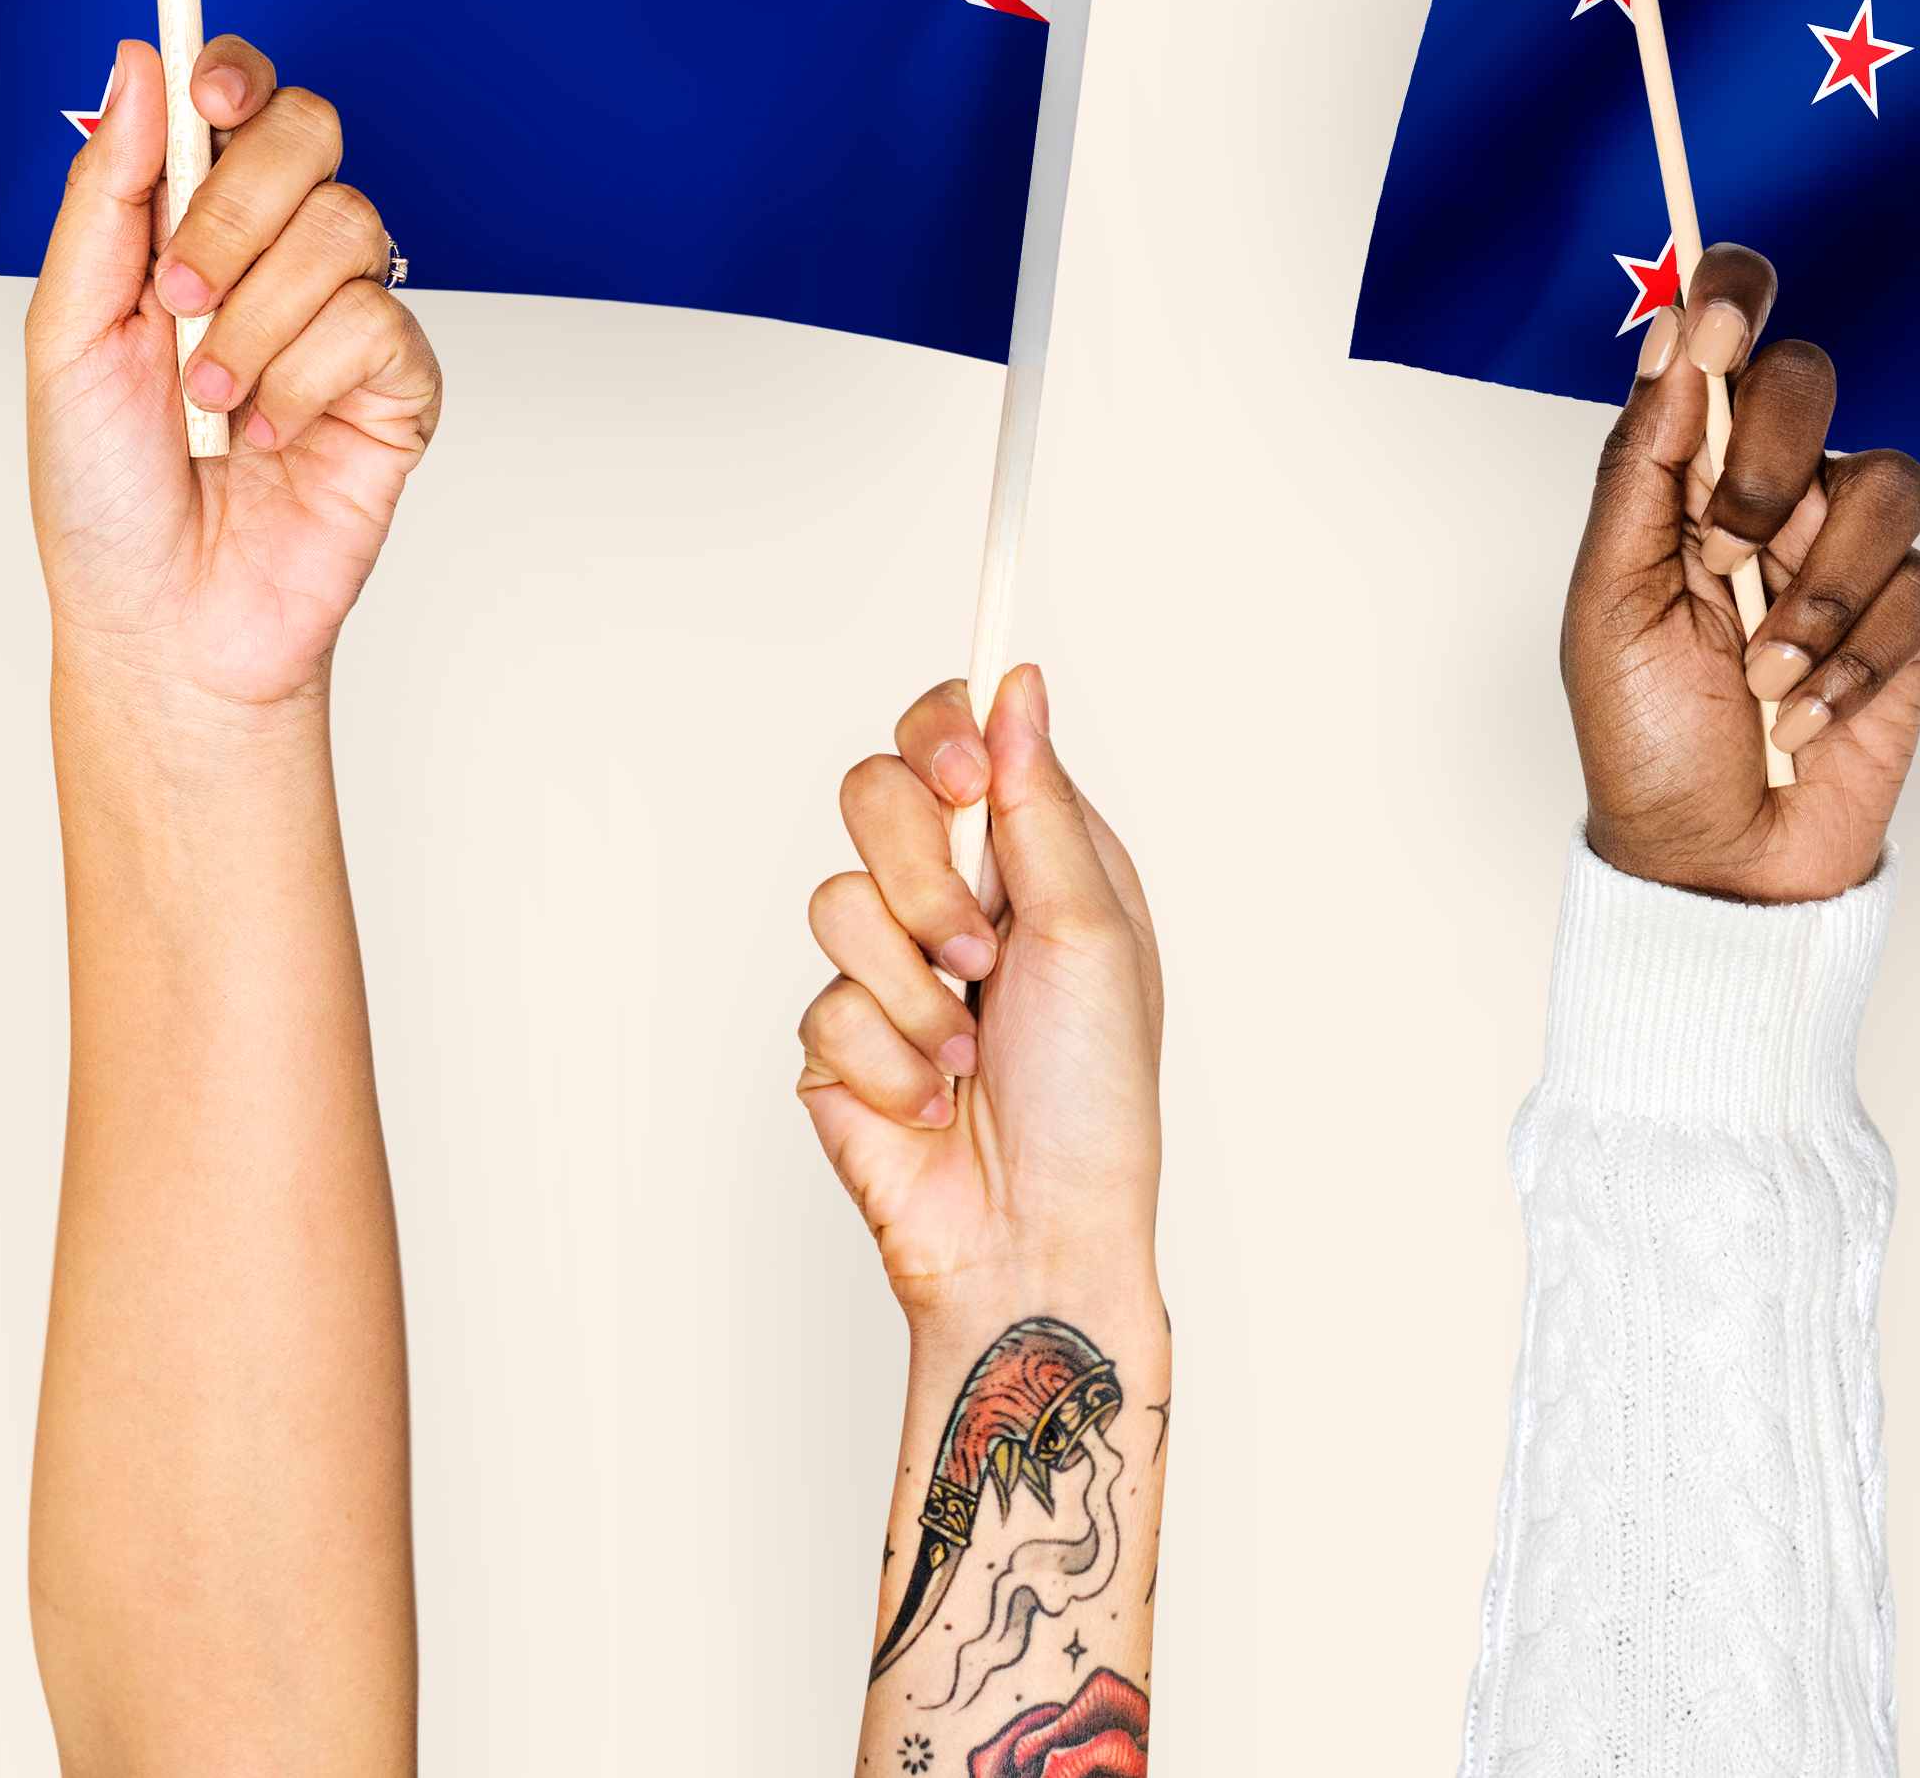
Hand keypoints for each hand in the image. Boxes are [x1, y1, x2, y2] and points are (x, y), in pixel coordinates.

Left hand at [27, 36, 441, 713]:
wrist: (159, 622)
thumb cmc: (102, 492)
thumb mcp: (67, 330)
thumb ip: (107, 195)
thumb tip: (138, 64)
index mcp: (190, 225)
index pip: (238, 102)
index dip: (234, 73)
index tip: (208, 96)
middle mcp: (273, 254)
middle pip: (307, 133)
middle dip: (233, 211)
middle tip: (178, 295)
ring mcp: (340, 314)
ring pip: (344, 226)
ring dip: (255, 322)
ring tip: (212, 401)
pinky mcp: (396, 382)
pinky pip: (375, 321)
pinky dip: (301, 382)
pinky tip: (268, 438)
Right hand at [793, 667, 1165, 1316]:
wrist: (1035, 1236)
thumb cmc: (1093, 1099)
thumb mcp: (1091, 933)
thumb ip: (1040, 803)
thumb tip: (1017, 682)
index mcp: (1028, 858)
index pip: (953, 738)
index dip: (940, 735)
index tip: (963, 781)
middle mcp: (953, 897)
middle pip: (871, 794)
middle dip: (921, 880)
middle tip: (976, 950)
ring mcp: (886, 966)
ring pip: (835, 901)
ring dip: (916, 993)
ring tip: (968, 1052)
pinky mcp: (837, 1037)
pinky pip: (826, 1004)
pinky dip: (894, 1061)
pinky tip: (936, 1101)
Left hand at [1565, 245, 1919, 902]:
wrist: (1712, 859)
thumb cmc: (1645, 736)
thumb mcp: (1609, 599)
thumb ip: (1644, 468)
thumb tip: (1670, 343)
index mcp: (1689, 473)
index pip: (1725, 343)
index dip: (1732, 297)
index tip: (1718, 312)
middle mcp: (1775, 493)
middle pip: (1813, 382)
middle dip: (1768, 468)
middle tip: (1722, 558)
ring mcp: (1847, 553)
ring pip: (1887, 483)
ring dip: (1815, 590)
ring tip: (1761, 672)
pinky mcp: (1910, 622)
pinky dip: (1852, 660)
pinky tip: (1804, 714)